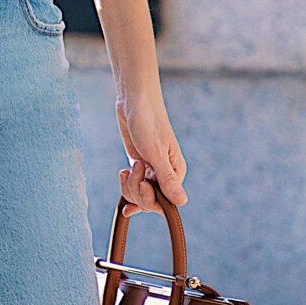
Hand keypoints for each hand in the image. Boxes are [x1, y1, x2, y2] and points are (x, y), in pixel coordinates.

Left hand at [116, 91, 186, 213]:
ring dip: (130, 185)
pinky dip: (126, 182)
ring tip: (128, 167)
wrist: (134, 102)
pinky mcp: (139, 165)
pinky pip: (132, 185)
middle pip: (149, 201)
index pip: (165, 202)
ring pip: (138, 194)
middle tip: (134, 168)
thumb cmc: (148, 122)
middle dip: (137, 190)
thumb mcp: (156, 153)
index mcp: (176, 172)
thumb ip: (167, 179)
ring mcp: (151, 171)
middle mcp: (165, 174)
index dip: (151, 200)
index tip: (143, 184)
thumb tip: (182, 202)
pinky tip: (123, 172)